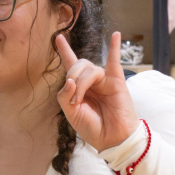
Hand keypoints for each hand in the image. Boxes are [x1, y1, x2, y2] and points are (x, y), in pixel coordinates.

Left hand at [55, 32, 139, 151]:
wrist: (112, 139)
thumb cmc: (92, 127)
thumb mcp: (70, 114)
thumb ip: (64, 96)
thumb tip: (70, 80)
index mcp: (78, 87)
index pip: (70, 64)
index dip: (64, 51)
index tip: (57, 37)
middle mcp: (91, 81)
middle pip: (78, 65)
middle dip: (71, 79)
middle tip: (75, 100)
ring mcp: (104, 80)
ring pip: (89, 69)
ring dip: (81, 84)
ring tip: (81, 101)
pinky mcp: (116, 82)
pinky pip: (114, 62)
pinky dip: (114, 48)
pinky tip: (115, 35)